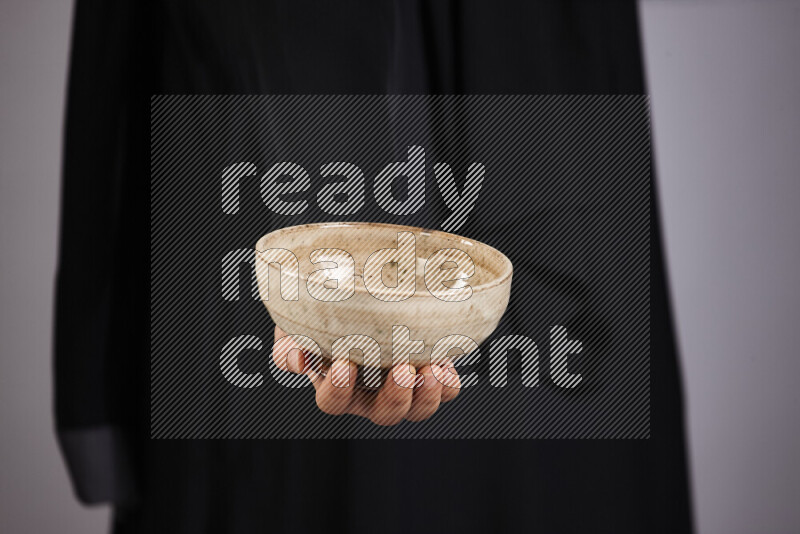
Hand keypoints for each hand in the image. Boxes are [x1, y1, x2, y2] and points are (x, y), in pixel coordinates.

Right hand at [273, 326, 460, 425]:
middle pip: (384, 414)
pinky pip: (446, 390)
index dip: (338, 390)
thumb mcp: (297, 324)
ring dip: (426, 394)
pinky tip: (445, 361)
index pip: (333, 402)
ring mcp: (403, 386)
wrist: (360, 287)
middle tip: (402, 369)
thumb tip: (299, 359)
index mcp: (337, 386)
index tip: (344, 364)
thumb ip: (290, 344)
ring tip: (431, 369)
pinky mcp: (430, 372)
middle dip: (396, 397)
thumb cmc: (324, 311)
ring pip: (418, 409)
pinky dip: (448, 383)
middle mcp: (371, 393)